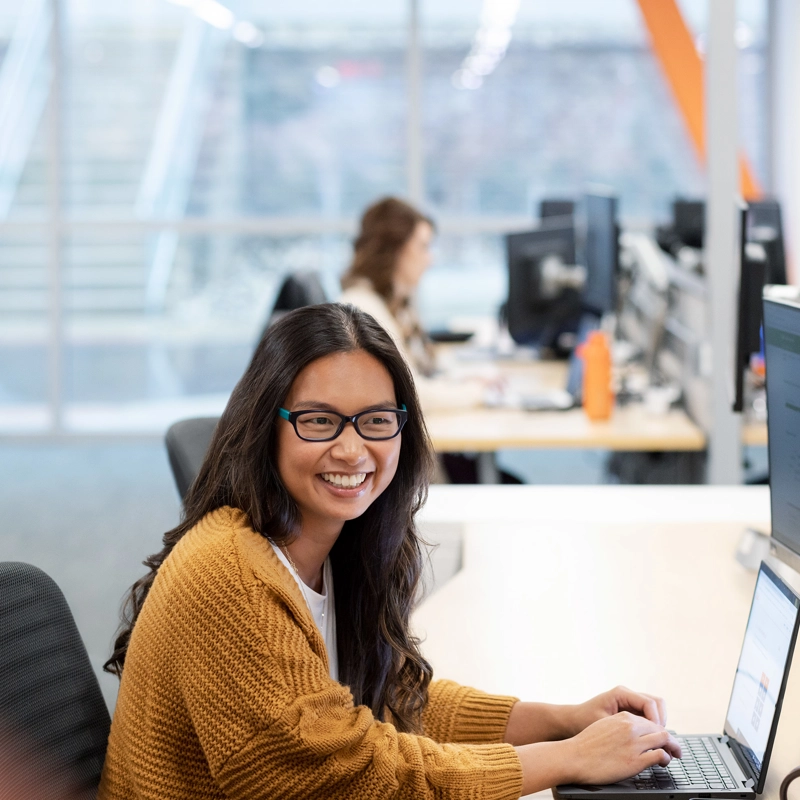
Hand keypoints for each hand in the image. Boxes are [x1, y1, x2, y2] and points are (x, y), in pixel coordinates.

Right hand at [564, 711, 681, 785]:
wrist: (574, 756)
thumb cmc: (586, 744)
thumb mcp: (603, 725)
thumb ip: (619, 725)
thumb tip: (630, 732)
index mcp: (622, 717)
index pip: (649, 720)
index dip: (658, 729)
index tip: (661, 737)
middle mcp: (630, 727)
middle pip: (660, 729)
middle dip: (670, 738)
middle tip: (675, 747)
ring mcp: (634, 743)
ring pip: (664, 739)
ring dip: (672, 747)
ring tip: (674, 754)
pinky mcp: (635, 760)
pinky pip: (659, 755)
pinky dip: (665, 757)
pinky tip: (663, 762)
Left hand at [567, 685, 666, 735]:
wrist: (571, 721)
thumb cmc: (584, 722)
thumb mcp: (605, 726)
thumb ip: (627, 732)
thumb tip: (651, 743)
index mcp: (621, 694)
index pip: (650, 703)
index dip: (658, 722)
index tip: (659, 739)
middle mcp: (627, 695)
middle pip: (657, 703)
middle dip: (662, 722)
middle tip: (663, 742)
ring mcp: (629, 702)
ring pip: (655, 709)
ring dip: (659, 725)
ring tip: (658, 743)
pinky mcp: (629, 711)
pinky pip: (647, 716)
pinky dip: (652, 727)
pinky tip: (650, 742)